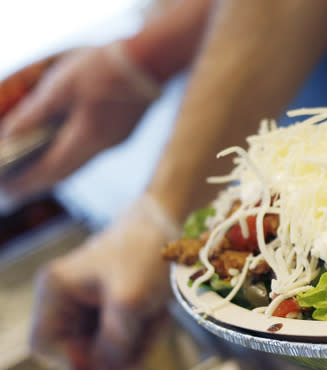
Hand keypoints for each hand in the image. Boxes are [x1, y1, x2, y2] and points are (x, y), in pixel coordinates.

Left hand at [0, 42, 159, 204]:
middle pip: (67, 172)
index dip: (27, 182)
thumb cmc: (103, 68)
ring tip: (36, 171)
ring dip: (57, 169)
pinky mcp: (124, 130)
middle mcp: (103, 146)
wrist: (149, 59)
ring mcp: (117, 139)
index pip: (51, 169)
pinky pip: (93, 151)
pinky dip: (73, 155)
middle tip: (17, 187)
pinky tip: (64, 148)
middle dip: (40, 181)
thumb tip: (8, 133)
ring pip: (81, 163)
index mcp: (86, 138)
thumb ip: (35, 111)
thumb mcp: (61, 85)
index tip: (7, 190)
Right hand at [29, 195, 179, 369]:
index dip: (73, 363)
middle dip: (117, 352)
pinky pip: (128, 340)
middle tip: (146, 336)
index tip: (108, 366)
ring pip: (109, 351)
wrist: (176, 222)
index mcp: (56, 290)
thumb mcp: (130, 302)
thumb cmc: (147, 251)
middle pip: (81, 353)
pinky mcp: (116, 310)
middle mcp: (67, 300)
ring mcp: (92, 306)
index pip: (45, 346)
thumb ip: (113, 344)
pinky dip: (147, 334)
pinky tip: (161, 314)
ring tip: (157, 316)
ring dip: (138, 342)